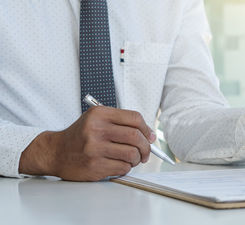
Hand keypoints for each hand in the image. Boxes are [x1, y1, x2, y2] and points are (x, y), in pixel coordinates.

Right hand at [19, 107, 155, 180]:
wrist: (56, 152)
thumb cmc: (81, 136)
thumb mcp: (97, 120)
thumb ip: (122, 123)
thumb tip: (150, 135)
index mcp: (99, 114)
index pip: (134, 118)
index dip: (147, 128)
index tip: (150, 137)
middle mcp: (96, 130)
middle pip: (136, 137)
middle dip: (146, 147)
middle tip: (146, 152)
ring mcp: (94, 149)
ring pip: (132, 154)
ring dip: (136, 159)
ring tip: (131, 159)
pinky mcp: (94, 166)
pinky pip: (123, 168)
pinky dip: (126, 168)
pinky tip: (119, 164)